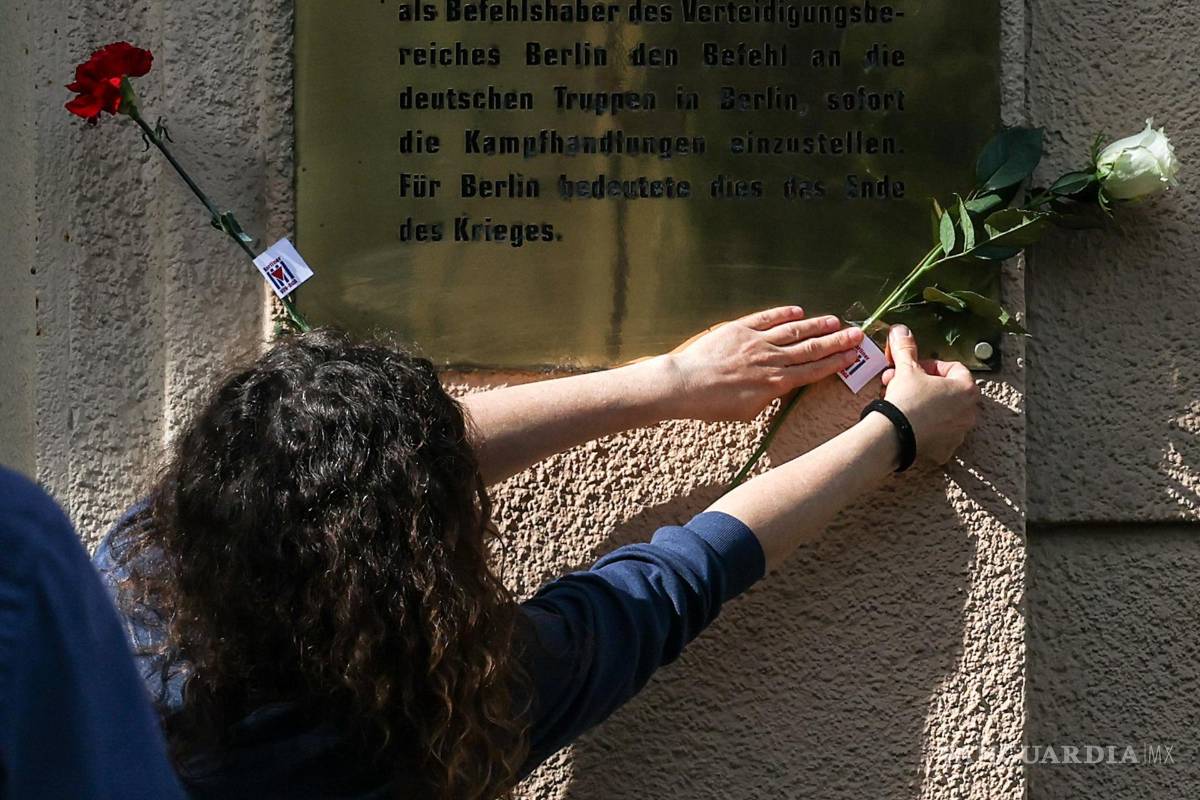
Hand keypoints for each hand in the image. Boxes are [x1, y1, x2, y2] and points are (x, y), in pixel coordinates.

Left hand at [662, 306, 863, 422]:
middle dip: (836, 341)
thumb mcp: (748, 412)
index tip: (853, 356)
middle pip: (811, 348)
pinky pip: (767, 319)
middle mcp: (771, 360)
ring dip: (816, 325)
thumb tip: (780, 388)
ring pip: (794, 331)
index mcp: (776, 383)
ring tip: (835, 320)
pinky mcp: (739, 329)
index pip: (813, 370)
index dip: (836, 362)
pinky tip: (798, 311)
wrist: (685, 385)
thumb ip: (769, 398)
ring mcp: (757, 342)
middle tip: (857, 334)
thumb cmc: (713, 405)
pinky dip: (783, 314)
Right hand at [879, 324, 979, 464]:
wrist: (893, 436)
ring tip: (904, 404)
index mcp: (966, 389)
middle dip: (926, 386)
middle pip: (949, 391)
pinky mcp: (946, 449)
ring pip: (944, 413)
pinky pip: (938, 435)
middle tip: (904, 385)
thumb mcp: (906, 369)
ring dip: (927, 406)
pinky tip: (908, 424)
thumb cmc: (907, 400)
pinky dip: (926, 429)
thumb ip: (907, 349)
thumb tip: (900, 330)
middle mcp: (969, 412)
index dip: (931, 366)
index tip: (914, 369)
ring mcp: (959, 433)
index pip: (954, 368)